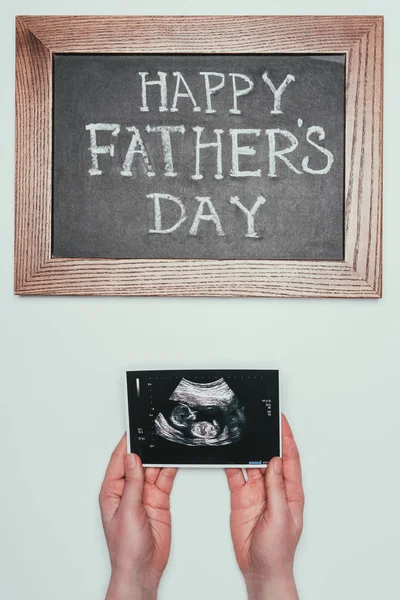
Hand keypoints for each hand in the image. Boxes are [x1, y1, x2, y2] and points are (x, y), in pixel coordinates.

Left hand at [99, 435, 176, 599]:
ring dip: (159, 457)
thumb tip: (133, 458)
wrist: (143, 569)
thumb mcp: (127, 511)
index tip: (134, 429)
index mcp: (112, 490)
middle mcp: (128, 490)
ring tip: (166, 443)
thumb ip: (132, 483)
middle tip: (155, 432)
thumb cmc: (125, 548)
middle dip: (146, 448)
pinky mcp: (159, 500)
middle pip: (138, 461)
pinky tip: (174, 460)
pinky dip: (170, 469)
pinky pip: (164, 479)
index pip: (119, 460)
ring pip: (152, 468)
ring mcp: (144, 494)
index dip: (126, 444)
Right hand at [226, 415, 303, 599]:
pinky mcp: (241, 498)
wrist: (260, 570)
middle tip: (260, 421)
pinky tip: (228, 455)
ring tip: (243, 434)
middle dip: (266, 439)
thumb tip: (275, 462)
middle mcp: (274, 488)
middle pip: (269, 457)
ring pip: (251, 463)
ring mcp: (257, 492)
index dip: (286, 438)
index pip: (290, 458)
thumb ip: (277, 488)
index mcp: (291, 491)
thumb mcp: (281, 517)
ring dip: (248, 450)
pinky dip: (231, 464)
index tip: (281, 421)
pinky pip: (236, 476)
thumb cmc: (278, 550)